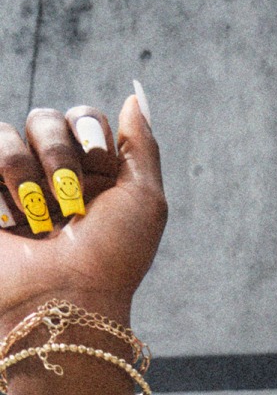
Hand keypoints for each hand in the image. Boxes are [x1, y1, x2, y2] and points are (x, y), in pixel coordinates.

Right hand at [0, 92, 163, 333]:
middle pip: (44, 118)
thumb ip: (143, 145)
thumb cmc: (110, 259)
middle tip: (67, 200)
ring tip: (36, 220)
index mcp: (95, 174)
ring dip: (23, 173)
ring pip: (7, 136)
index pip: (83, 117)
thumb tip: (134, 92)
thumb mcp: (144, 202)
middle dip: (57, 155)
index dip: (87, 130)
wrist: (62, 302)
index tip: (97, 160)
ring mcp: (16, 187)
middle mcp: (55, 176)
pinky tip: (12, 221)